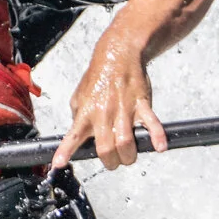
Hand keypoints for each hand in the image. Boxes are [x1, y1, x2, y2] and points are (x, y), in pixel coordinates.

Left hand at [54, 32, 164, 170]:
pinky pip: (151, 122)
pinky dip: (157, 136)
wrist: (118, 54)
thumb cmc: (99, 76)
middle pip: (106, 149)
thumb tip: (77, 134)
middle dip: (111, 162)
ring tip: (128, 155)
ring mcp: (123, 110)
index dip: (65, 151)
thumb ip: (78, 117)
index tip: (59, 164)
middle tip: (113, 160)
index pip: (73, 136)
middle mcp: (103, 113)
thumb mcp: (79, 96)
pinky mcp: (141, 104)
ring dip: (128, 156)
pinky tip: (160, 147)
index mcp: (86, 112)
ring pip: (126, 143)